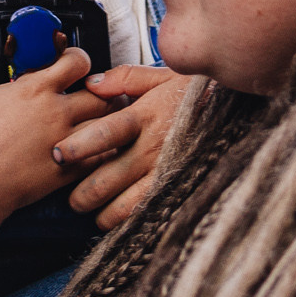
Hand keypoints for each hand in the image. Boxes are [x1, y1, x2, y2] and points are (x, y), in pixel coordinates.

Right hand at [0, 47, 108, 223]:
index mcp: (35, 89)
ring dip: (110, 123)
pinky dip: (105, 154)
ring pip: (110, 125)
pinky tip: (99, 154)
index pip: (77, 62)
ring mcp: (66, 141)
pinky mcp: (68, 170)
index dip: (80, 60)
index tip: (75, 66)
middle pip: (103, 94)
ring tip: (103, 125)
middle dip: (104, 94)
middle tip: (97, 98)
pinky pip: (103, 158)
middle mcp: (57, 112)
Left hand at [56, 65, 192, 228]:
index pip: (106, 133)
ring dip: (103, 212)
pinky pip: (150, 211)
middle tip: (71, 199)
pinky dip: (130, 220)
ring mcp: (167, 171)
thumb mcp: (163, 76)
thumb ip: (126, 78)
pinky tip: (117, 220)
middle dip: (82, 193)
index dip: (80, 146)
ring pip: (126, 203)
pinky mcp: (180, 188)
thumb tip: (91, 84)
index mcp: (145, 116)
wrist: (237, 111)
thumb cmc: (196, 93)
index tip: (58, 154)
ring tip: (91, 211)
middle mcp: (154, 147)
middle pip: (109, 177)